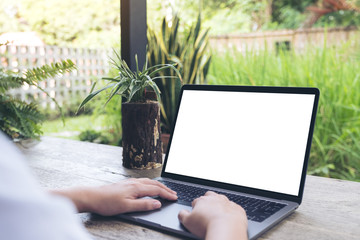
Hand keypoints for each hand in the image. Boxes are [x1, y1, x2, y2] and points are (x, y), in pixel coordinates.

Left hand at [50, 178, 176, 215]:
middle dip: (166, 189)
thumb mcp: (127, 207)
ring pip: (149, 182)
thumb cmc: (107, 202)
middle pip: (154, 184)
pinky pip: (143, 181)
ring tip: (165, 189)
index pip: (156, 190)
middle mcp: (134, 182)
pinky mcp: (125, 183)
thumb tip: (157, 203)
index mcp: (137, 187)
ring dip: (159, 186)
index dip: (167, 194)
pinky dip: (151, 184)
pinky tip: (149, 186)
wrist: (92, 196)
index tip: (174, 197)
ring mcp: (130, 182)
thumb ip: (143, 205)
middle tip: (174, 194)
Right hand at [178, 191, 247, 239]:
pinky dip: (231, 212)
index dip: (195, 208)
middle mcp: (215, 199)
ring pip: (223, 200)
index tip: (196, 214)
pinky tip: (229, 219)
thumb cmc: (207, 226)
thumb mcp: (187, 222)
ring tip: (218, 215)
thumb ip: (182, 215)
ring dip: (220, 205)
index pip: (196, 201)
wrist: (226, 229)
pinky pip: (234, 208)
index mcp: (202, 200)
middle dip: (208, 201)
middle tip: (207, 211)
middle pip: (210, 196)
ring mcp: (227, 203)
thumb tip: (181, 212)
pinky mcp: (238, 209)